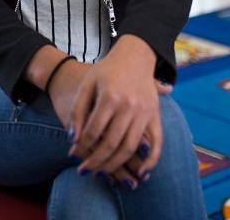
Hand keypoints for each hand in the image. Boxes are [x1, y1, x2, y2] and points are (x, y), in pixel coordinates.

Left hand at [68, 36, 162, 185]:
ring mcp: (145, 111)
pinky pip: (157, 142)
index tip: (73, 154)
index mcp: (110, 96)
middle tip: (84, 171)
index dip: (82, 146)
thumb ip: (78, 111)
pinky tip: (141, 173)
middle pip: (111, 143)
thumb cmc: (106, 71)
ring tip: (102, 173)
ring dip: (116, 165)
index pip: (93, 130)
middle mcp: (129, 105)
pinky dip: (151, 161)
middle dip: (96, 160)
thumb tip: (73, 139)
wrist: (134, 56)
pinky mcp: (155, 115)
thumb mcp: (87, 85)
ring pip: (130, 147)